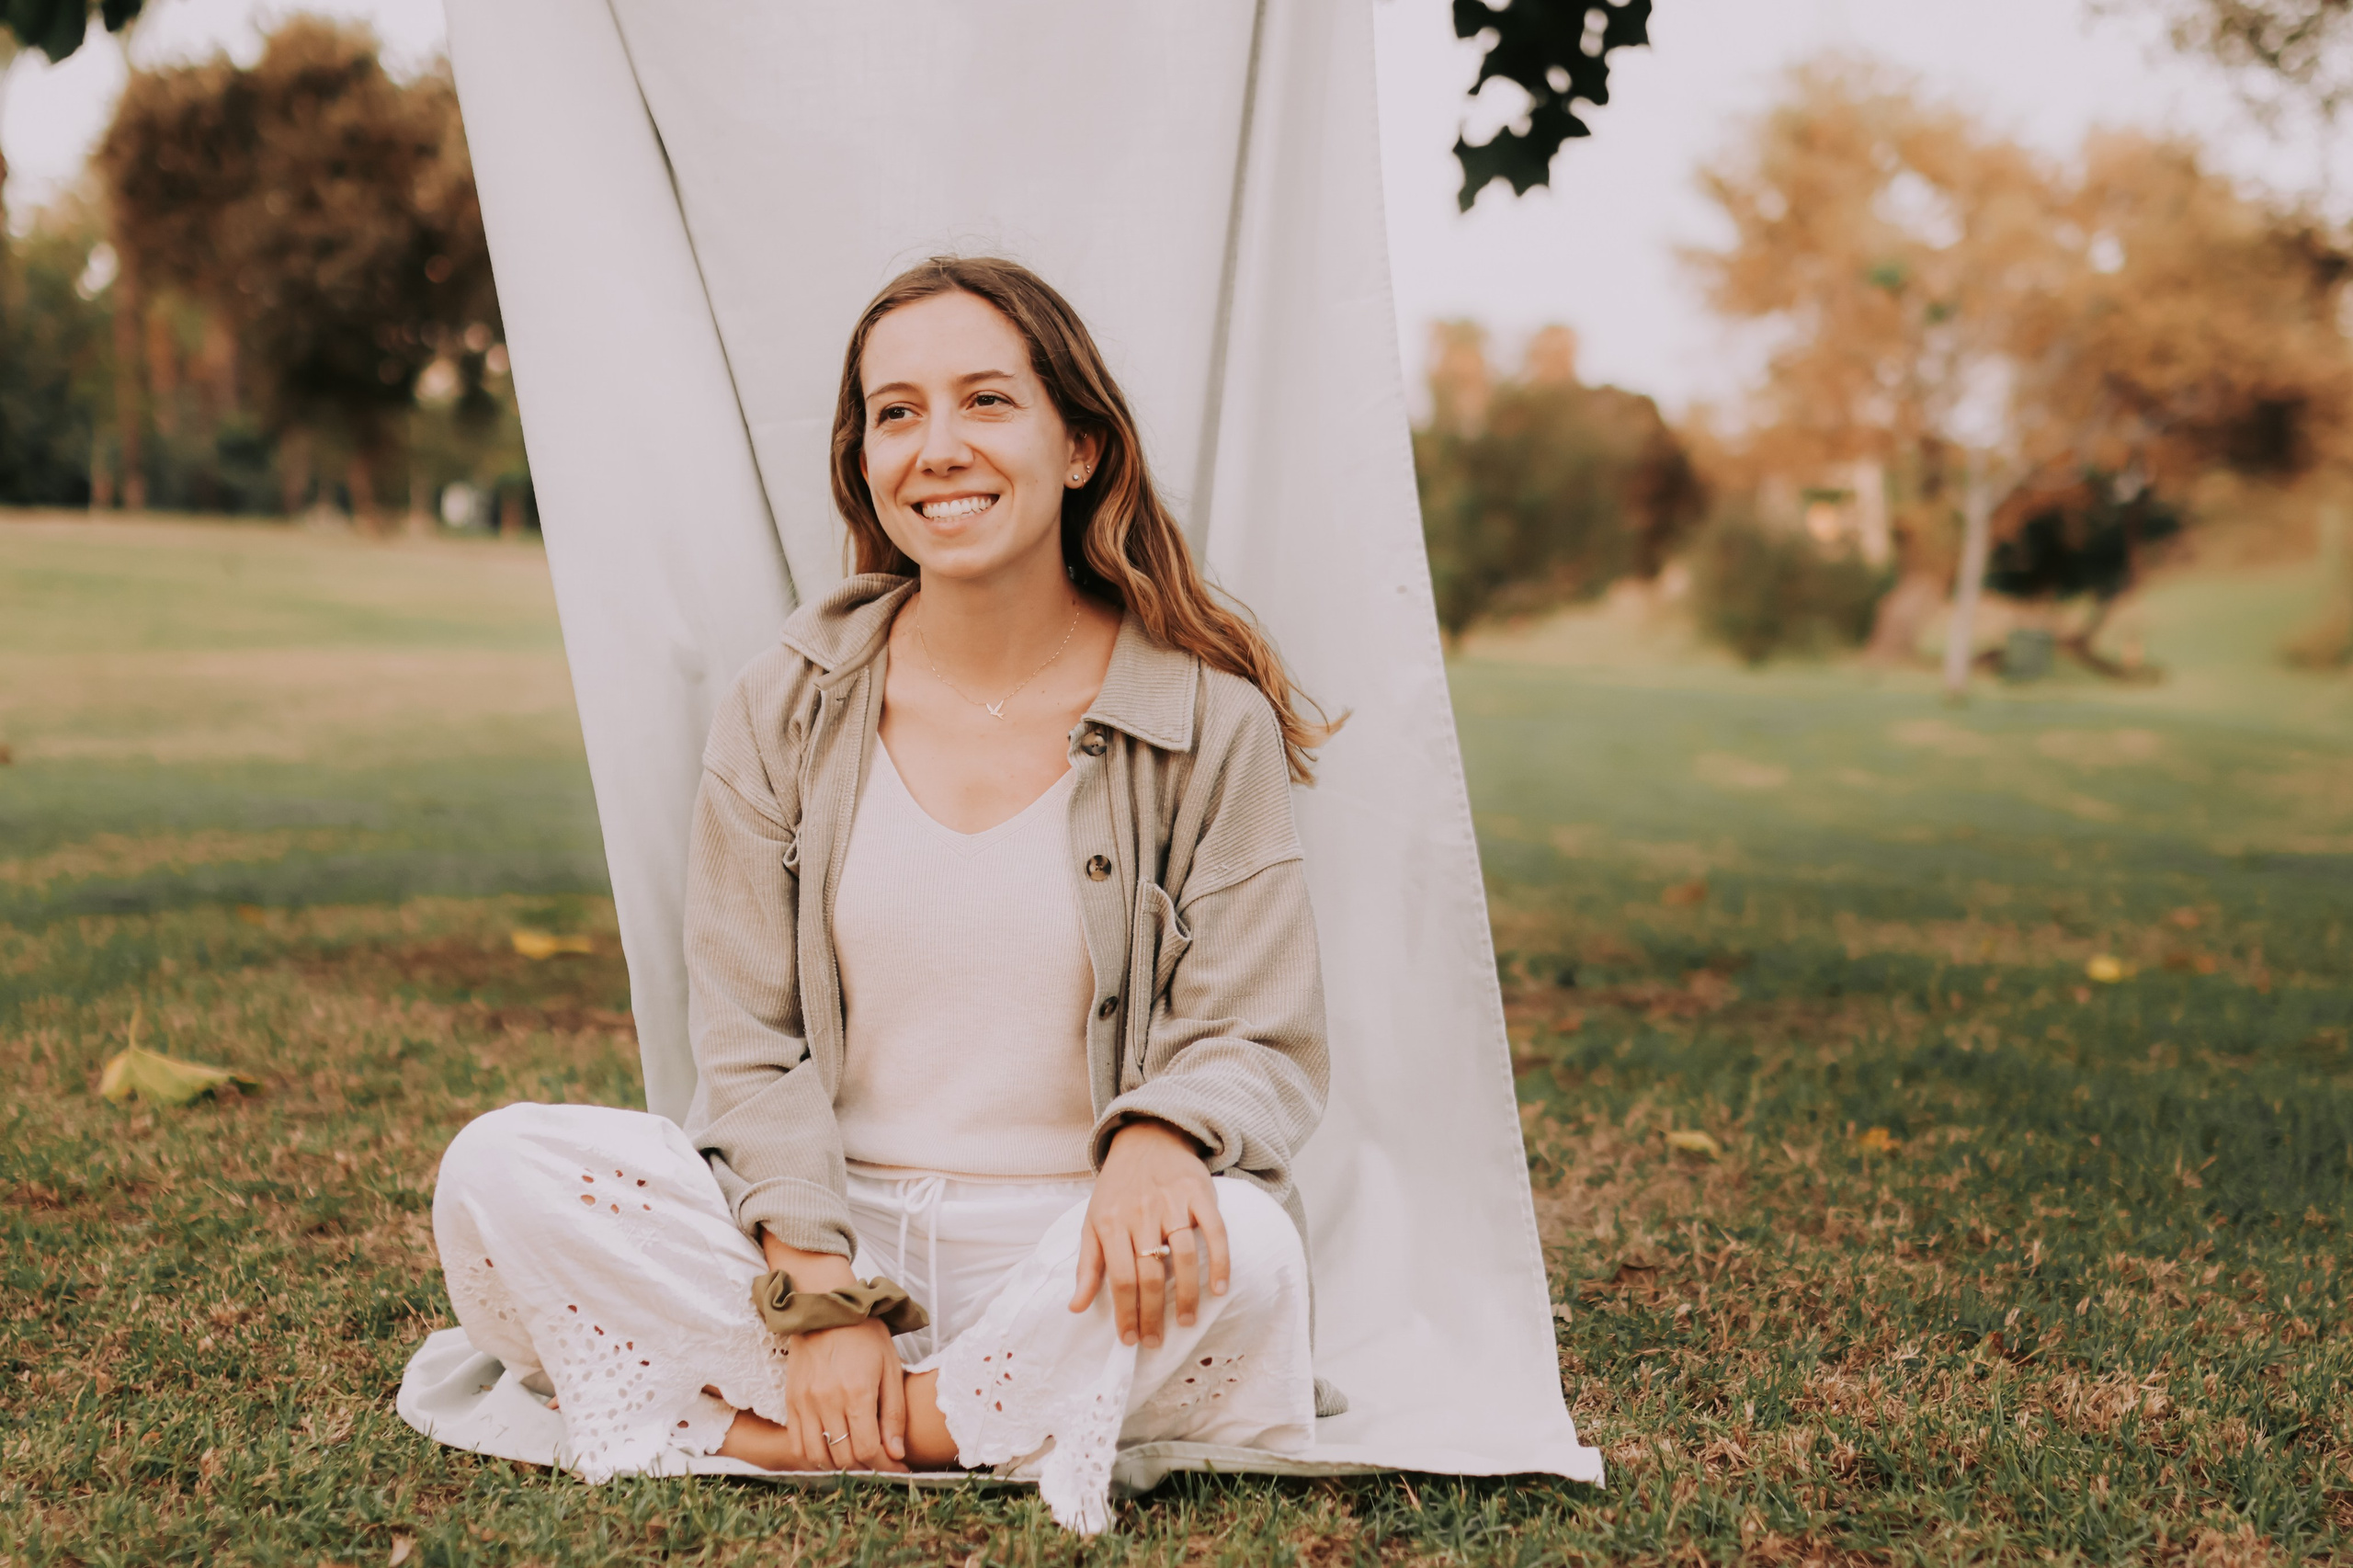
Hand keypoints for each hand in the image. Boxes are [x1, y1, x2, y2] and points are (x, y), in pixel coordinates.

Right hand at [760, 1231, 908, 1471]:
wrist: (825, 1306)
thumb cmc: (864, 1333)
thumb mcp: (890, 1367)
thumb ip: (894, 1413)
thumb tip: (896, 1453)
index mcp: (857, 1393)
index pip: (868, 1450)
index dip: (885, 1466)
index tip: (896, 1468)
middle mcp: (827, 1401)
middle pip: (844, 1458)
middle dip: (865, 1466)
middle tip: (878, 1459)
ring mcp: (805, 1402)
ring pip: (819, 1457)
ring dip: (839, 1464)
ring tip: (855, 1454)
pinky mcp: (790, 1401)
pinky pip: (798, 1444)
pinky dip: (815, 1454)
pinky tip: (831, 1447)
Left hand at [1069, 1119, 1228, 1348]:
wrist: (1147, 1138)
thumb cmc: (1118, 1187)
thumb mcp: (1092, 1221)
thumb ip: (1088, 1265)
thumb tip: (1075, 1308)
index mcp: (1110, 1222)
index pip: (1119, 1278)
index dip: (1125, 1313)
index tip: (1130, 1339)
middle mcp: (1140, 1213)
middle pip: (1150, 1273)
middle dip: (1153, 1313)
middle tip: (1157, 1341)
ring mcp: (1172, 1203)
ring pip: (1184, 1256)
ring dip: (1187, 1294)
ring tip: (1187, 1321)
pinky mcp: (1199, 1193)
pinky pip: (1214, 1232)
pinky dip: (1221, 1261)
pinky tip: (1221, 1288)